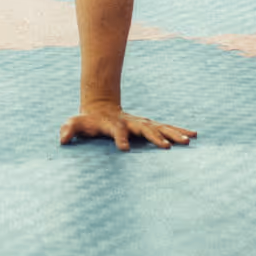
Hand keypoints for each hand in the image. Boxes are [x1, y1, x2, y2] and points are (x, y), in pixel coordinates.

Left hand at [59, 103, 196, 150]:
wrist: (101, 106)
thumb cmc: (87, 120)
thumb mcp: (75, 123)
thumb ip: (68, 129)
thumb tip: (61, 138)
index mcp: (114, 124)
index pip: (117, 131)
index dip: (119, 138)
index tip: (124, 149)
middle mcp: (131, 122)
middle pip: (145, 129)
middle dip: (156, 137)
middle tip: (168, 147)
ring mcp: (141, 123)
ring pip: (160, 127)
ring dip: (173, 134)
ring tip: (188, 141)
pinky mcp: (149, 125)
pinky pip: (166, 128)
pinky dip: (179, 131)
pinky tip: (193, 136)